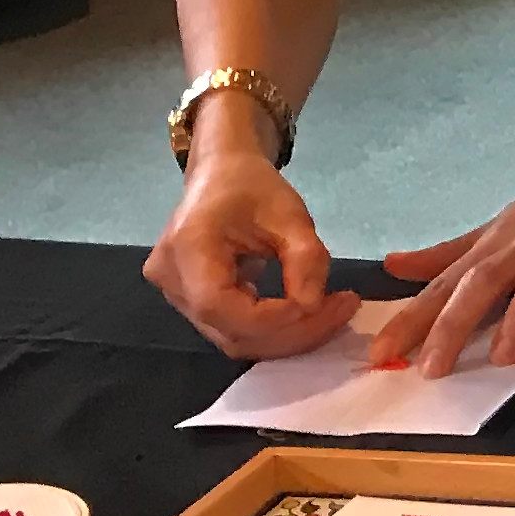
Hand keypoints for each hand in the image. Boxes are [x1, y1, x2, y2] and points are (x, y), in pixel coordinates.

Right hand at [145, 135, 359, 359]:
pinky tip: (307, 311)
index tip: (321, 303)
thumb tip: (312, 305)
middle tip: (343, 310)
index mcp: (186, 248)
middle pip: (230, 332)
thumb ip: (305, 259)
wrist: (222, 176)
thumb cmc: (253, 188)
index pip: (219, 305)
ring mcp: (175, 295)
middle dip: (292, 332)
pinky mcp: (191, 304)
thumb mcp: (291, 215)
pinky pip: (233, 330)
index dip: (271, 317)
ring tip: (332, 312)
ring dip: (288, 335)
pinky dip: (275, 329)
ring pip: (234, 339)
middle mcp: (171, 279)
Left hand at [367, 116, 514, 374]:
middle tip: (428, 369)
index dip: (413, 318)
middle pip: (482, 282)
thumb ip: (451, 251)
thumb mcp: (501, 222)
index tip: (380, 354)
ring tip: (502, 358)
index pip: (446, 283)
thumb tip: (393, 266)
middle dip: (453, 324)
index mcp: (498, 240)